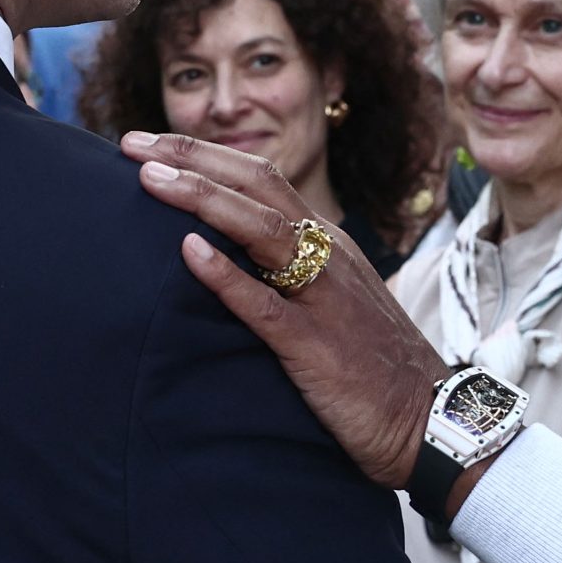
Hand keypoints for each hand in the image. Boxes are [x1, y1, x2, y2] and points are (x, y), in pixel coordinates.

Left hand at [126, 132, 443, 488]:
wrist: (430, 418)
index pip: (262, 178)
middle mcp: (328, 255)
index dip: (204, 156)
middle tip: (131, 144)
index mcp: (329, 243)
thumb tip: (223, 260)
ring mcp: (324, 297)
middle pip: (257, 185)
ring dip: (203, 198)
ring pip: (262, 228)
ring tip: (149, 180)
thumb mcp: (332, 304)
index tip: (149, 145)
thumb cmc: (374, 368)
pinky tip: (190, 252)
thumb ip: (288, 276)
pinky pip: (265, 304)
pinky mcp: (316, 345)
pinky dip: (227, 276)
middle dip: (192, 159)